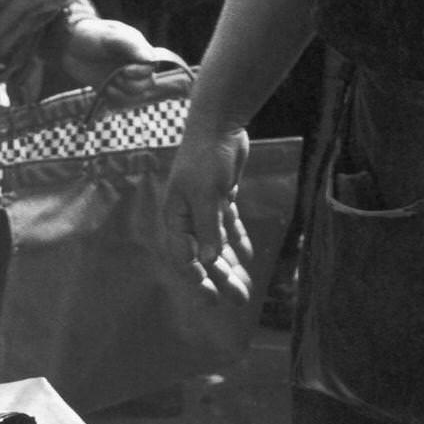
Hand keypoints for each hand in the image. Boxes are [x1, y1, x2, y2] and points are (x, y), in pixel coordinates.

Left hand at [60, 16, 158, 102]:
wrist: (70, 44)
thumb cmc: (92, 34)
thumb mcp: (110, 36)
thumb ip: (131, 46)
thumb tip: (151, 60)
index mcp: (139, 50)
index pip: (151, 67)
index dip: (140, 73)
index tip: (124, 70)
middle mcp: (135, 65)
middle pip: (146, 85)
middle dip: (129, 85)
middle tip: (113, 77)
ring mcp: (124, 79)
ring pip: (135, 97)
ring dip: (121, 95)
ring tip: (107, 86)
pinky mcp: (113, 89)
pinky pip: (121, 102)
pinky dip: (114, 100)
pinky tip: (104, 91)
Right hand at [164, 127, 253, 302]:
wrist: (219, 124)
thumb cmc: (206, 159)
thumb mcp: (207, 195)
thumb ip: (207, 229)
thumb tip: (207, 262)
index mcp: (176, 217)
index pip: (184, 258)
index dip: (198, 280)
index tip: (213, 299)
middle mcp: (188, 216)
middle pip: (204, 255)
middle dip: (221, 278)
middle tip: (238, 300)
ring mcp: (205, 207)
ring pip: (217, 243)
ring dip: (231, 264)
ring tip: (245, 287)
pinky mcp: (221, 197)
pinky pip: (228, 225)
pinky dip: (237, 239)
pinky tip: (247, 256)